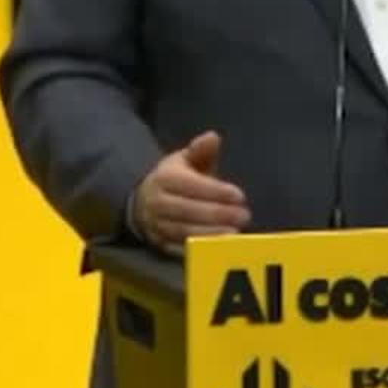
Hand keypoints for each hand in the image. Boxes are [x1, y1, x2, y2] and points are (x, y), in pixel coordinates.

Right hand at [133, 131, 252, 254]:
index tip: (240, 196)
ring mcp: (156, 226)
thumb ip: (200, 150)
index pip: (191, 185)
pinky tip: (220, 248)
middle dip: (218, 214)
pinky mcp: (160, 245)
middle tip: (245, 216)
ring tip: (236, 232)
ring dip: (212, 234)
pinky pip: (180, 250)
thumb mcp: (184, 160)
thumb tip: (213, 137)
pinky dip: (200, 250)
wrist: (142, 203)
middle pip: (188, 210)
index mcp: (164, 178)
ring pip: (185, 232)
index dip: (216, 191)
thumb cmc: (174, 179)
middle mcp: (157, 203)